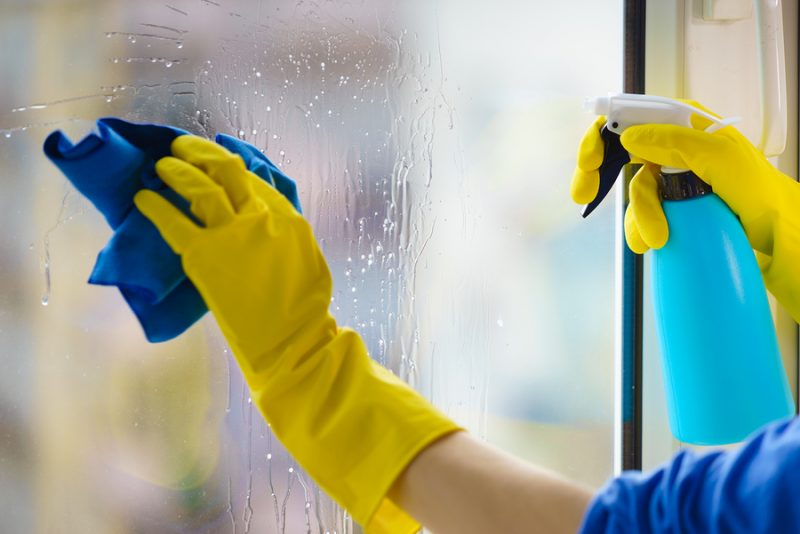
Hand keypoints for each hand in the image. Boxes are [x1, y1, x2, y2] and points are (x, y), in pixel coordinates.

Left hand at [135, 135, 460, 531]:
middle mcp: (262, 217)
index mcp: (289, 218)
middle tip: (184, 147)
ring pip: (199, 185)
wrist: (293, 343)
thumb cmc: (305, 309)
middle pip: (227, 169)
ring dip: (177, 169)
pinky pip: (173, 221)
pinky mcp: (204, 256)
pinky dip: (155, 206)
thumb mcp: (307, 258)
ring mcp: (233, 234)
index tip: (221, 151)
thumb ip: (287, 232)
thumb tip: (269, 218)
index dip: (236, 159)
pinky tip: (143, 198)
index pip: (257, 176)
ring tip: (162, 164)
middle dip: (202, 152)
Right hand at [571, 103, 798, 255]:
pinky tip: (651, 241)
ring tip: (655, 237)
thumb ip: (675, 141)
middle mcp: (671, 144)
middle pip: (618, 151)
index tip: (588, 161)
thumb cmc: (755, 187)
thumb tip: (628, 137)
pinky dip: (640, 228)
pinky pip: (641, 211)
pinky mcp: (670, 201)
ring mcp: (669, 174)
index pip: (628, 116)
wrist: (773, 227)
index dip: (601, 135)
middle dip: (599, 175)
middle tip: (583, 196)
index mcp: (681, 122)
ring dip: (638, 215)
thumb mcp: (719, 157)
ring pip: (633, 190)